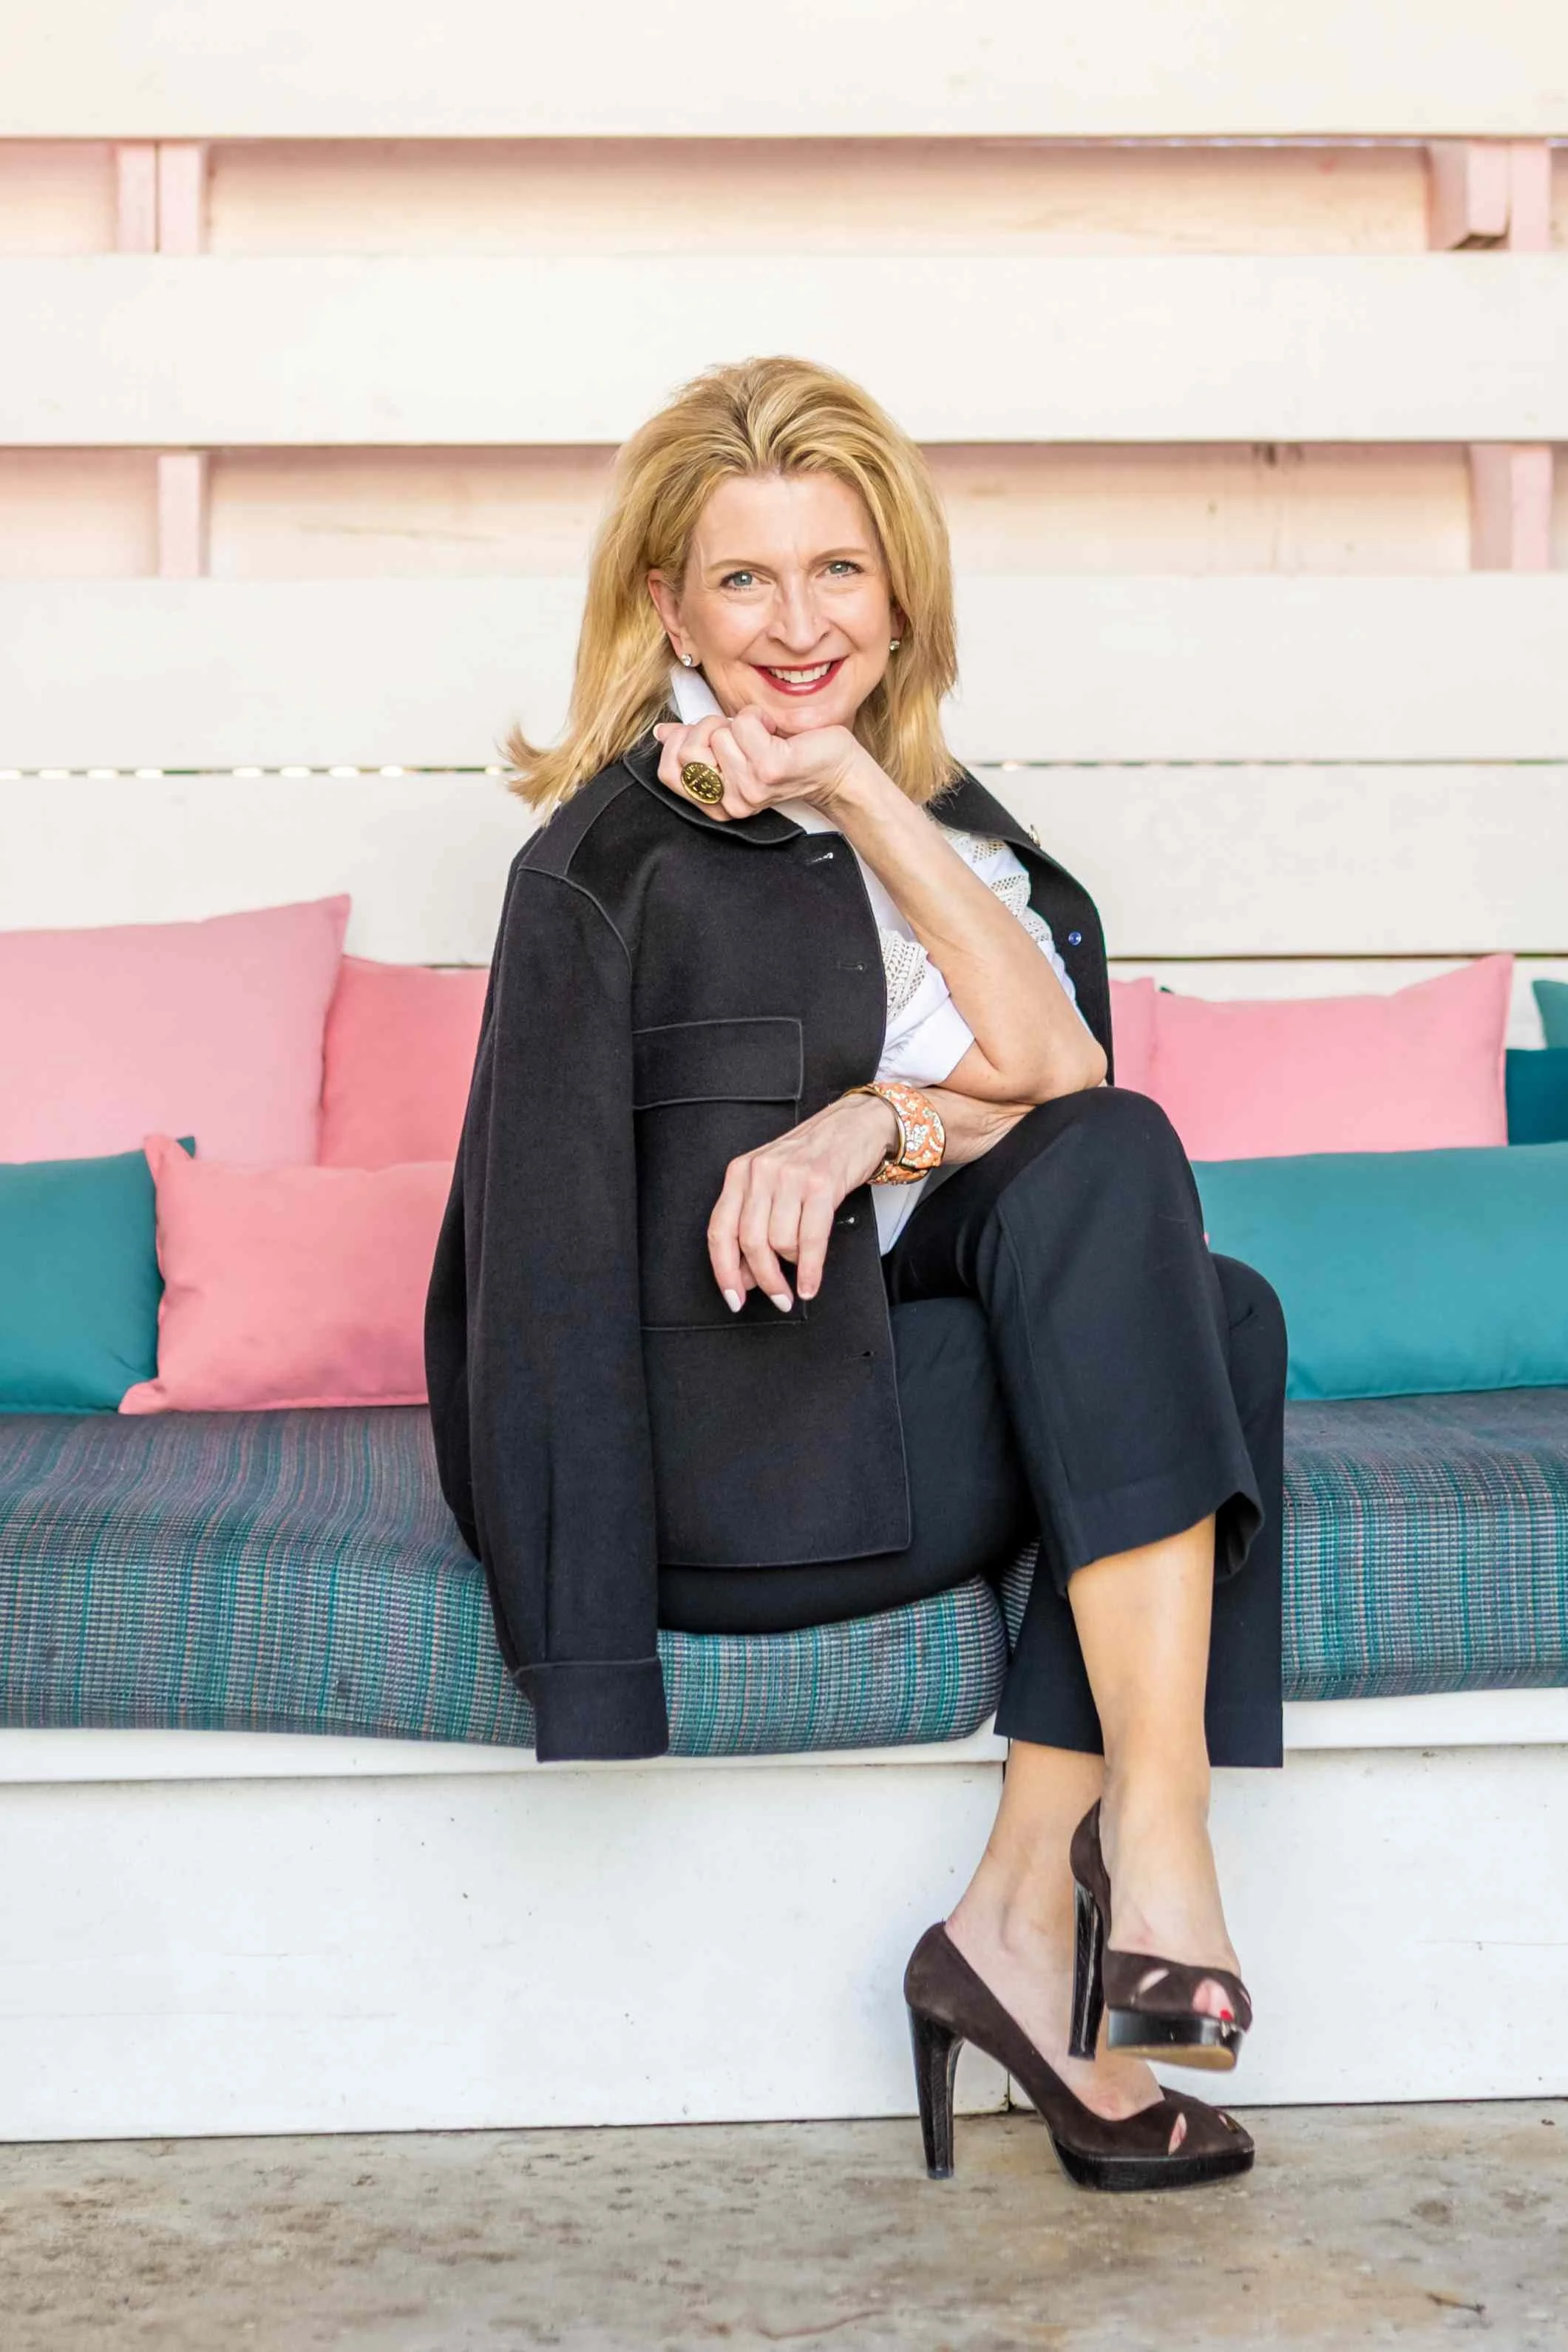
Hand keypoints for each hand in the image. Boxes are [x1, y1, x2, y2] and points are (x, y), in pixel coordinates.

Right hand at [652, 705, 871, 822]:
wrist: (834, 770)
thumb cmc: (786, 756)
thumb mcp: (733, 753)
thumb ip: (697, 745)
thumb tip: (662, 734)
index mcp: (717, 805)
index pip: (668, 773)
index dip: (679, 744)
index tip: (707, 735)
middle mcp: (730, 802)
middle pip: (688, 750)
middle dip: (708, 726)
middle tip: (736, 731)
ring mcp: (749, 788)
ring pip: (717, 733)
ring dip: (740, 722)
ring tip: (763, 735)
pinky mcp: (768, 769)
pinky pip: (742, 725)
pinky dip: (758, 717)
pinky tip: (774, 731)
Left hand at [709, 1092, 898, 1310]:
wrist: (855, 1125)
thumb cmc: (813, 1156)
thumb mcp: (772, 1182)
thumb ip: (754, 1222)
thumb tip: (745, 1274)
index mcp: (740, 1172)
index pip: (720, 1230)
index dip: (724, 1271)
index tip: (734, 1298)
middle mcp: (760, 1172)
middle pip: (749, 1242)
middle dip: (764, 1279)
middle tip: (779, 1297)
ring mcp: (790, 1177)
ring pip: (779, 1243)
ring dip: (793, 1267)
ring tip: (803, 1267)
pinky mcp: (821, 1184)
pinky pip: (810, 1239)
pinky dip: (810, 1270)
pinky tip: (810, 1285)